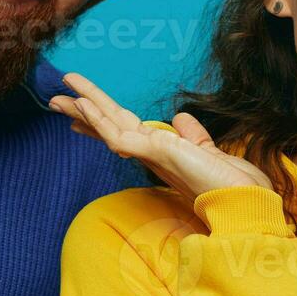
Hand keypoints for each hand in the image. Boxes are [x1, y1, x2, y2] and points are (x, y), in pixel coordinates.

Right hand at [49, 72, 272, 203]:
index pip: (123, 129)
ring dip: (83, 109)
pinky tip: (84, 106)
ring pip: (107, 127)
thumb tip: (181, 118)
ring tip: (59, 96)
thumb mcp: (206, 150)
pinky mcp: (153, 154)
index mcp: (159, 151)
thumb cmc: (227, 182)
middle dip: (81, 111)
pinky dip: (98, 120)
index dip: (100, 118)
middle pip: (108, 125)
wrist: (242, 199)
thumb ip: (192, 135)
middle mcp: (149, 153)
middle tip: (54, 98)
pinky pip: (118, 134)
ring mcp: (149, 154)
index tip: (80, 106)